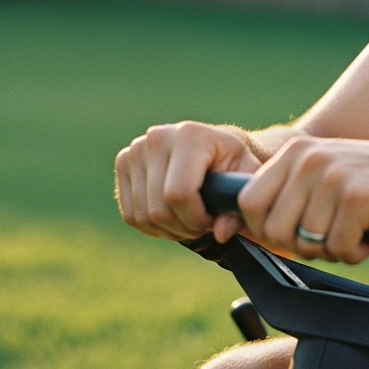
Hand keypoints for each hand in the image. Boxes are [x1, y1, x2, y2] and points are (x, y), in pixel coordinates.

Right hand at [115, 120, 259, 242]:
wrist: (212, 144)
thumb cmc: (232, 162)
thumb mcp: (245, 179)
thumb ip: (238, 207)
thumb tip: (221, 233)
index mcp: (189, 135)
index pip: (179, 194)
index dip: (196, 219)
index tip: (212, 221)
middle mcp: (158, 137)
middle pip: (158, 209)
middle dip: (183, 227)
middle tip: (201, 225)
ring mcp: (136, 149)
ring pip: (142, 216)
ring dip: (168, 230)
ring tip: (189, 221)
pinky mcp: (123, 161)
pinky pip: (129, 214)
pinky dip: (151, 226)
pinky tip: (171, 217)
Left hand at [236, 135, 368, 263]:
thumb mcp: (323, 173)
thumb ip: (284, 193)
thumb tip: (230, 230)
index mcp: (295, 152)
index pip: (248, 203)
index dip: (267, 229)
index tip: (295, 235)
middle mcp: (310, 159)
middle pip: (273, 228)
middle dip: (298, 244)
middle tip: (328, 236)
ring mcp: (334, 176)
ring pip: (306, 242)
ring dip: (330, 249)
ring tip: (352, 233)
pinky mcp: (360, 197)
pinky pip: (338, 247)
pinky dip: (353, 253)